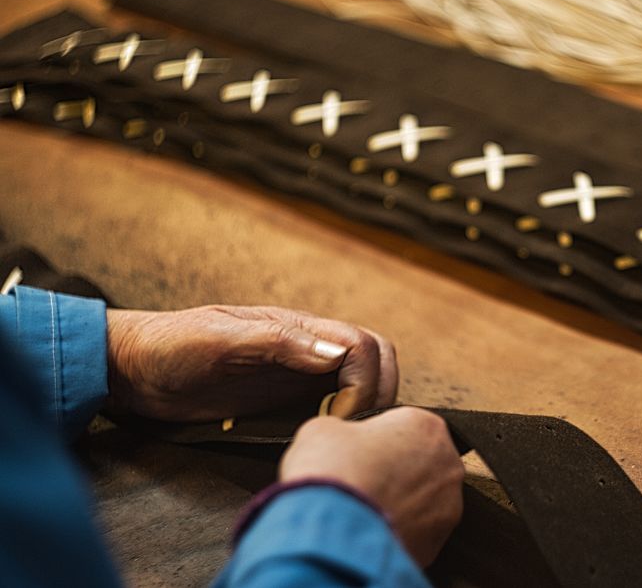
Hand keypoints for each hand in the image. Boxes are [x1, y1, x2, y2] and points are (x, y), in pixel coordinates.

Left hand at [105, 305, 397, 420]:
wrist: (134, 370)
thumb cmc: (171, 346)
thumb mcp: (219, 339)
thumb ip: (278, 342)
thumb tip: (337, 353)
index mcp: (297, 328)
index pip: (363, 345)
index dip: (365, 382)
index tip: (338, 417)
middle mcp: (307, 349)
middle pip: (375, 360)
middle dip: (378, 394)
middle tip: (348, 431)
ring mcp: (299, 376)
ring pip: (361, 383)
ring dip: (366, 408)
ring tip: (339, 438)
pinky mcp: (286, 402)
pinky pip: (333, 407)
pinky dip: (342, 424)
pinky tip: (322, 442)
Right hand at [280, 408, 463, 566]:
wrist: (330, 533)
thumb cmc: (332, 475)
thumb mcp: (324, 429)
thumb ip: (346, 430)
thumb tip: (344, 442)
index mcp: (426, 426)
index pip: (405, 426)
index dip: (377, 440)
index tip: (360, 453)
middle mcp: (447, 462)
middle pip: (420, 462)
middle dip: (395, 471)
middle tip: (364, 482)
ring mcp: (448, 505)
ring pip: (423, 499)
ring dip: (400, 502)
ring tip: (366, 510)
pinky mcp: (439, 541)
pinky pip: (419, 530)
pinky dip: (400, 530)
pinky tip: (373, 530)